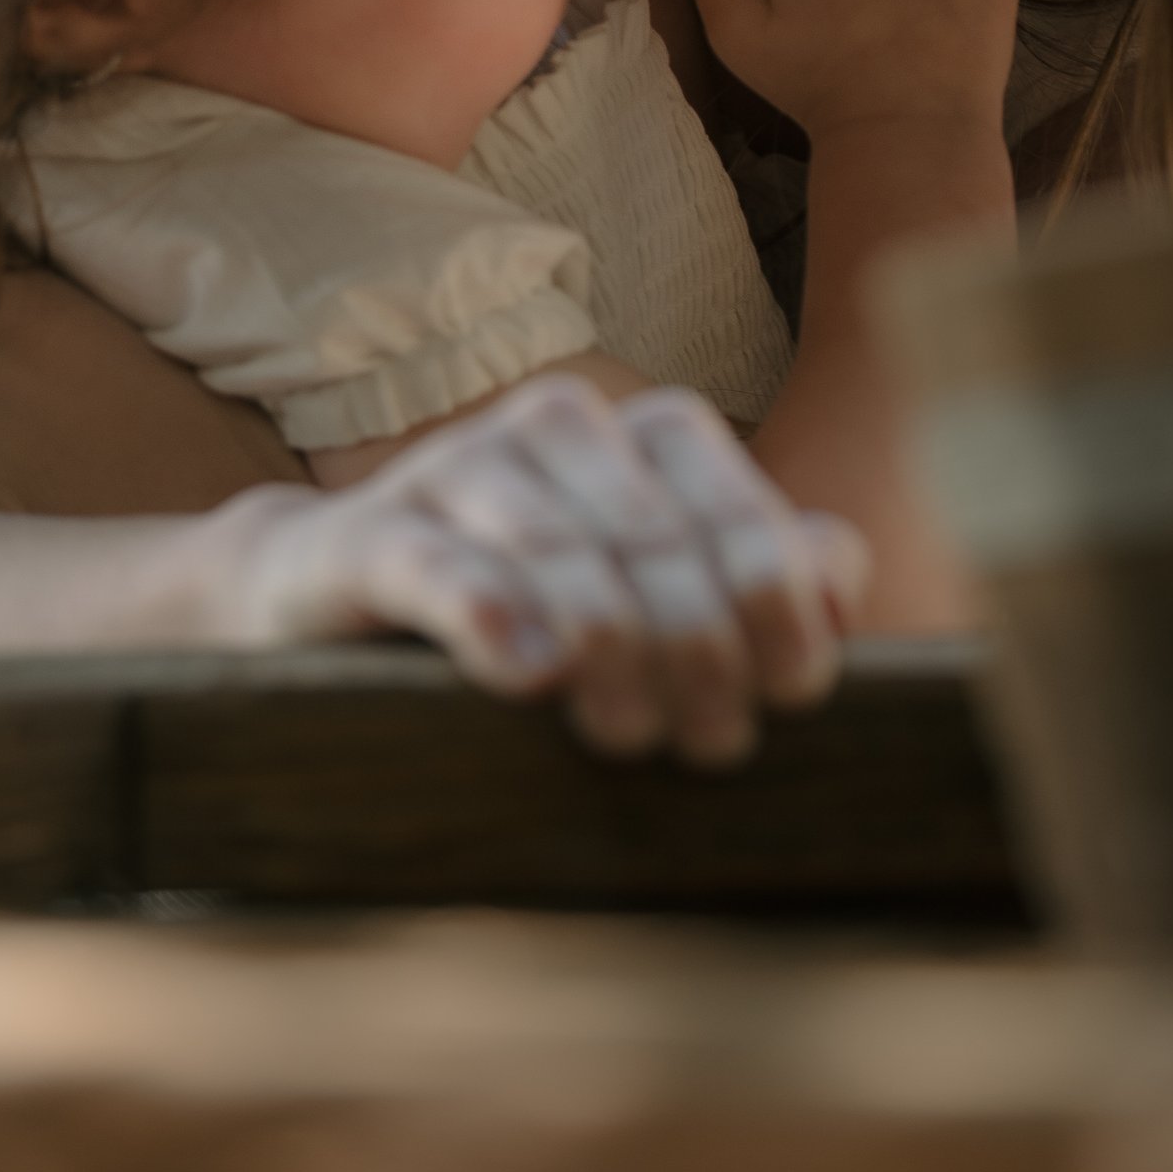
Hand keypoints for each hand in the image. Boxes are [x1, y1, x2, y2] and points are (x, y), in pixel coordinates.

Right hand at [202, 374, 866, 768]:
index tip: (793, 696)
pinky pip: (440, 567)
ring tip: (630, 734)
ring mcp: (457, 470)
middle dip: (699, 648)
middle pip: (656, 541)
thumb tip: (836, 581)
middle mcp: (558, 427)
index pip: (738, 513)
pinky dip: (489, 613)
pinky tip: (529, 671)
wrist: (336, 595)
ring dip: (610, 649)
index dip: (778, 607)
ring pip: (558, 551)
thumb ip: (764, 576)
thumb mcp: (662, 592)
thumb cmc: (539, 605)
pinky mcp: (369, 532)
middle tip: (711, 744)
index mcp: (648, 434)